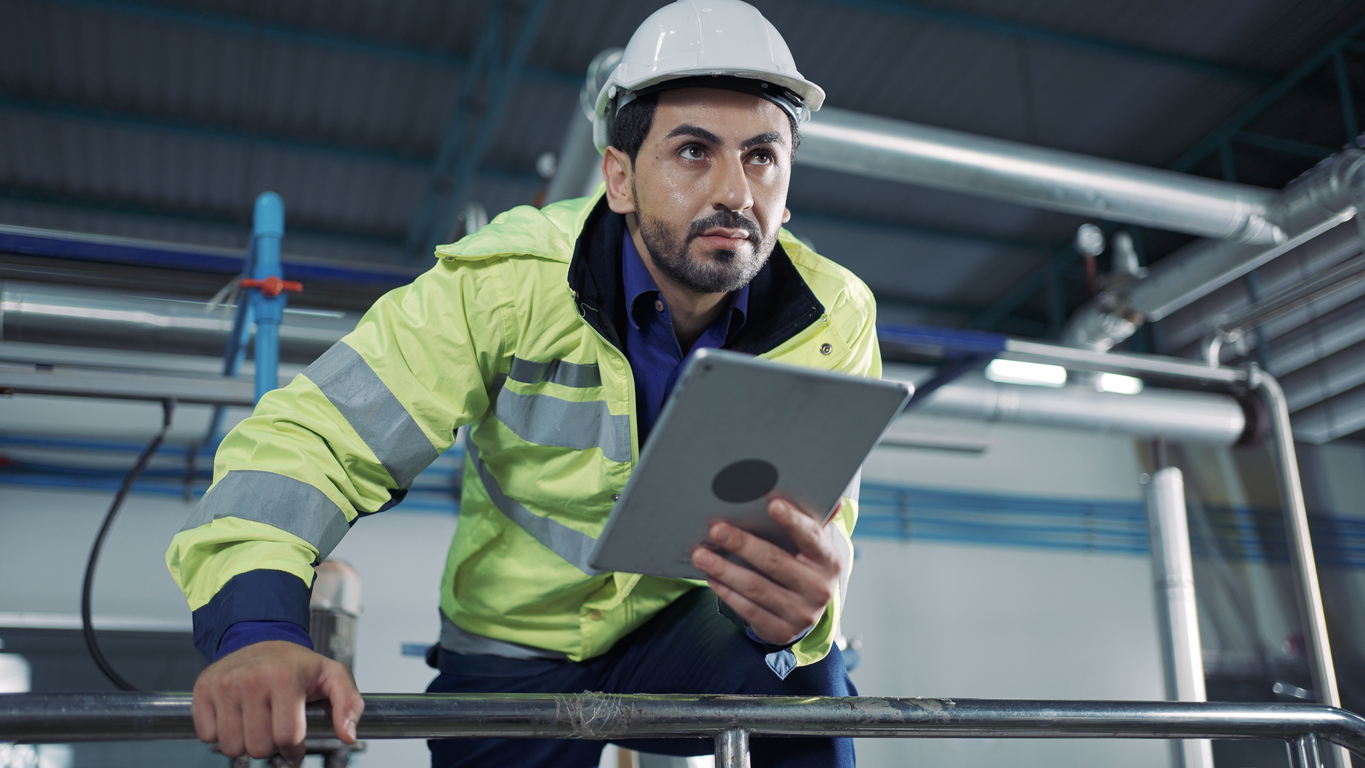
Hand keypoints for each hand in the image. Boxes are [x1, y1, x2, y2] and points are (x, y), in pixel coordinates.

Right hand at [192, 640, 362, 765]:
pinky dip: (221, 734)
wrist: (260, 637)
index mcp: (286, 677)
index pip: (288, 737)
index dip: (294, 751)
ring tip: (256, 723)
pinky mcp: (203, 689)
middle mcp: (252, 679)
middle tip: (274, 728)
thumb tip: (348, 735)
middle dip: (270, 746)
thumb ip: (349, 704)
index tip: (295, 747)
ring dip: (246, 743)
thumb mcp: (333, 676)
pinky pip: (208, 736)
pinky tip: (236, 717)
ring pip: (232, 747)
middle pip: (259, 747)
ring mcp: (224, 684)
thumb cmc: (296, 663)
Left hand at [691, 498, 846, 645]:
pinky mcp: (781, 631)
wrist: (804, 611)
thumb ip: (810, 522)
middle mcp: (820, 589)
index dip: (792, 521)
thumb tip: (816, 493)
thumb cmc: (802, 564)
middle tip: (716, 529)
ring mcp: (801, 614)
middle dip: (743, 544)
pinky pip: (748, 609)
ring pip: (756, 588)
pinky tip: (710, 577)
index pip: (812, 537)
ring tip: (700, 554)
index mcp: (829, 560)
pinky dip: (726, 592)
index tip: (772, 504)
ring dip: (724, 569)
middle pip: (775, 562)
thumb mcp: (811, 546)